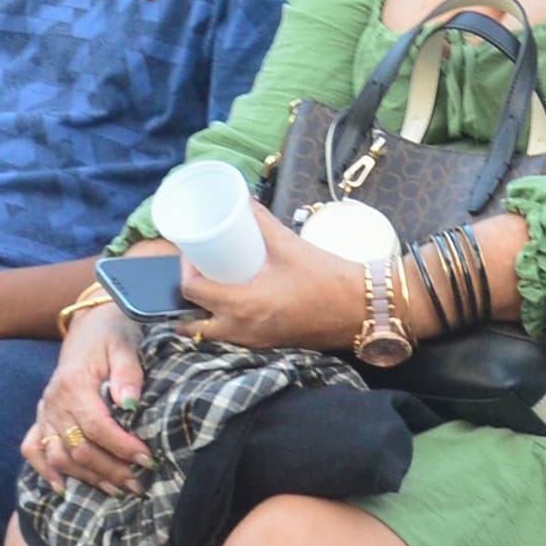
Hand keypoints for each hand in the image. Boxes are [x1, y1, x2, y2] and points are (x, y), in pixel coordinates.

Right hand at [26, 300, 150, 488]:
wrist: (91, 326)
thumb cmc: (112, 335)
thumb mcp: (124, 345)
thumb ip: (127, 373)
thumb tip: (129, 401)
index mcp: (74, 384)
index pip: (96, 426)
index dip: (121, 447)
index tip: (147, 458)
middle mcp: (54, 402)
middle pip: (78, 448)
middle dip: (110, 469)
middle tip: (138, 482)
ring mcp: (45, 411)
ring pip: (59, 456)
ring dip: (87, 477)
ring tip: (117, 488)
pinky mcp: (42, 417)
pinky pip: (33, 448)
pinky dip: (45, 470)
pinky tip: (63, 487)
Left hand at [164, 205, 365, 353]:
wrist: (361, 309)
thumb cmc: (327, 280)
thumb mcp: (289, 245)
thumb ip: (261, 222)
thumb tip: (241, 201)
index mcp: (243, 305)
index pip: (192, 291)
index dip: (184, 270)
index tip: (191, 253)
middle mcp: (243, 329)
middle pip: (192, 323)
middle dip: (186, 301)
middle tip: (196, 274)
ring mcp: (255, 341)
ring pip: (212, 333)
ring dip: (204, 315)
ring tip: (211, 287)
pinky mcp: (269, 344)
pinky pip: (233, 338)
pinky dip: (225, 323)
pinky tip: (236, 302)